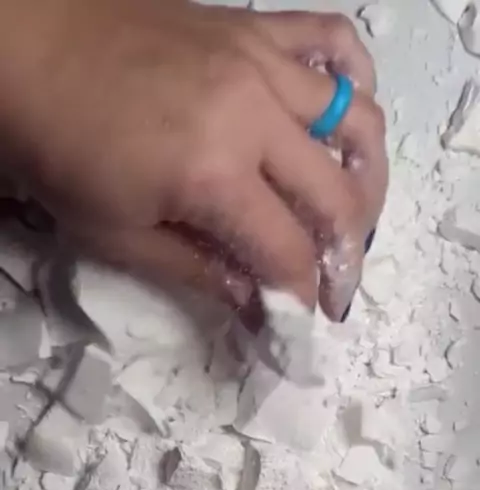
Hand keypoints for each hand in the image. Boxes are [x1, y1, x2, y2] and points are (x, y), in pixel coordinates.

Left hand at [0, 0, 386, 319]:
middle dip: (347, 255)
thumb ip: (199, 271)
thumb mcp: (118, 234)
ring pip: (357, 121)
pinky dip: (355, 82)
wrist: (26, 52)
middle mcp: (254, 115)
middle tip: (337, 283)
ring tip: (354, 212)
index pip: (289, 252)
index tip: (306, 320)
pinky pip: (333, 42)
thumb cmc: (60, 150)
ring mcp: (260, 61)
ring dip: (369, 179)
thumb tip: (256, 301)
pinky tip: (346, 118)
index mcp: (214, 174)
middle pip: (337, 197)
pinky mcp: (254, 27)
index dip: (305, 297)